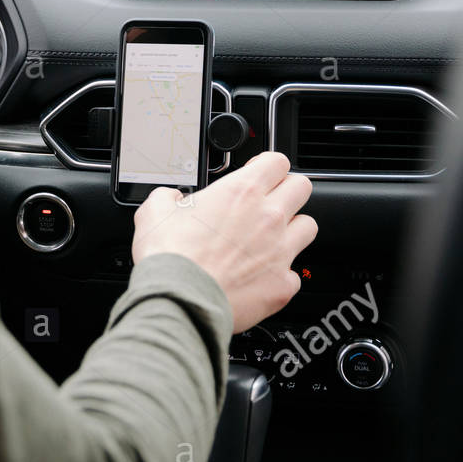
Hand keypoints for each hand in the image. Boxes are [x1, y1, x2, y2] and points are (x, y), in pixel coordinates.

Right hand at [131, 153, 316, 332]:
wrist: (180, 301)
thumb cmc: (170, 257)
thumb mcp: (154, 211)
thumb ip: (167, 196)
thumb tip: (170, 198)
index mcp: (242, 192)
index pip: (277, 161)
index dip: (267, 165)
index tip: (258, 173)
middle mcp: (269, 217)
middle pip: (302, 187)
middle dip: (287, 190)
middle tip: (269, 201)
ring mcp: (281, 252)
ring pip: (308, 226)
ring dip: (293, 229)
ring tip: (271, 238)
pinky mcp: (283, 285)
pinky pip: (295, 273)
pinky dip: (280, 274)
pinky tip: (261, 276)